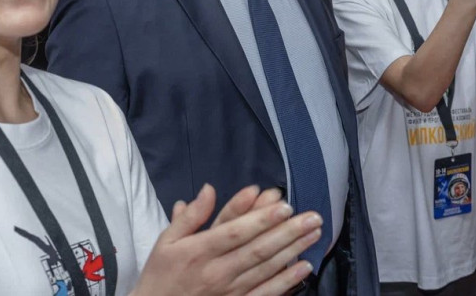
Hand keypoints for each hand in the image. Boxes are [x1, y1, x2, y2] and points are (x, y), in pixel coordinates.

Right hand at [132, 184, 320, 295]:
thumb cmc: (161, 274)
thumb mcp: (166, 241)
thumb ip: (190, 216)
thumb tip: (209, 190)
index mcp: (199, 251)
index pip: (235, 232)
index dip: (261, 218)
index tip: (284, 205)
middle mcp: (217, 271)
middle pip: (258, 249)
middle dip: (288, 232)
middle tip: (313, 217)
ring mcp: (229, 291)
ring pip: (266, 269)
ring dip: (293, 251)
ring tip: (314, 234)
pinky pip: (265, 293)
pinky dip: (286, 281)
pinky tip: (304, 268)